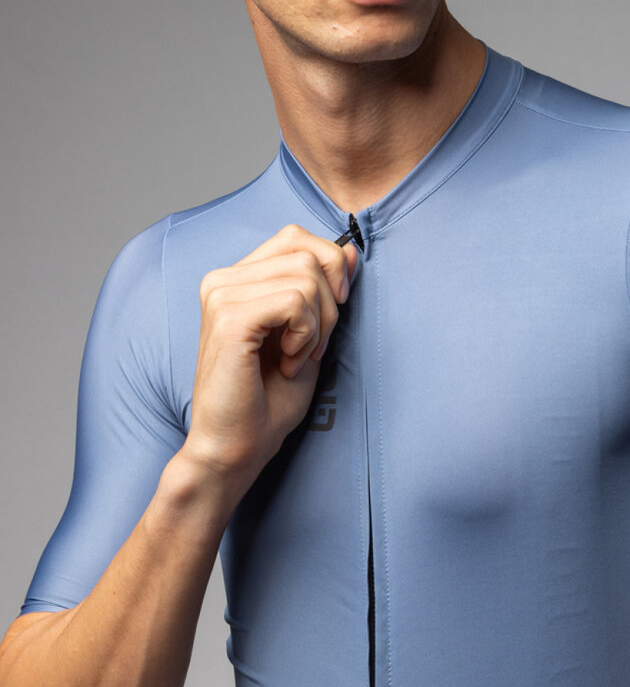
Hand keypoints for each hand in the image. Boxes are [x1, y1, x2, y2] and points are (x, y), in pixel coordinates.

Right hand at [183, 224, 357, 484]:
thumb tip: (350, 247)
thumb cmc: (269, 398)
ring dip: (318, 325)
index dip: (328, 269)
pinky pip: (296, 301)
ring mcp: (221, 295)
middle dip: (329, 302)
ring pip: (306, 276)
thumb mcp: (311, 333)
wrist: (236, 448)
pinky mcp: (229, 317)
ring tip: (295, 357)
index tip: (330, 316)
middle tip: (312, 346)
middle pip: (307, 252)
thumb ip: (326, 289)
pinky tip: (287, 362)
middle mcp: (222, 279)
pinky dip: (306, 335)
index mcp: (236, 278)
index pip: (295, 237)